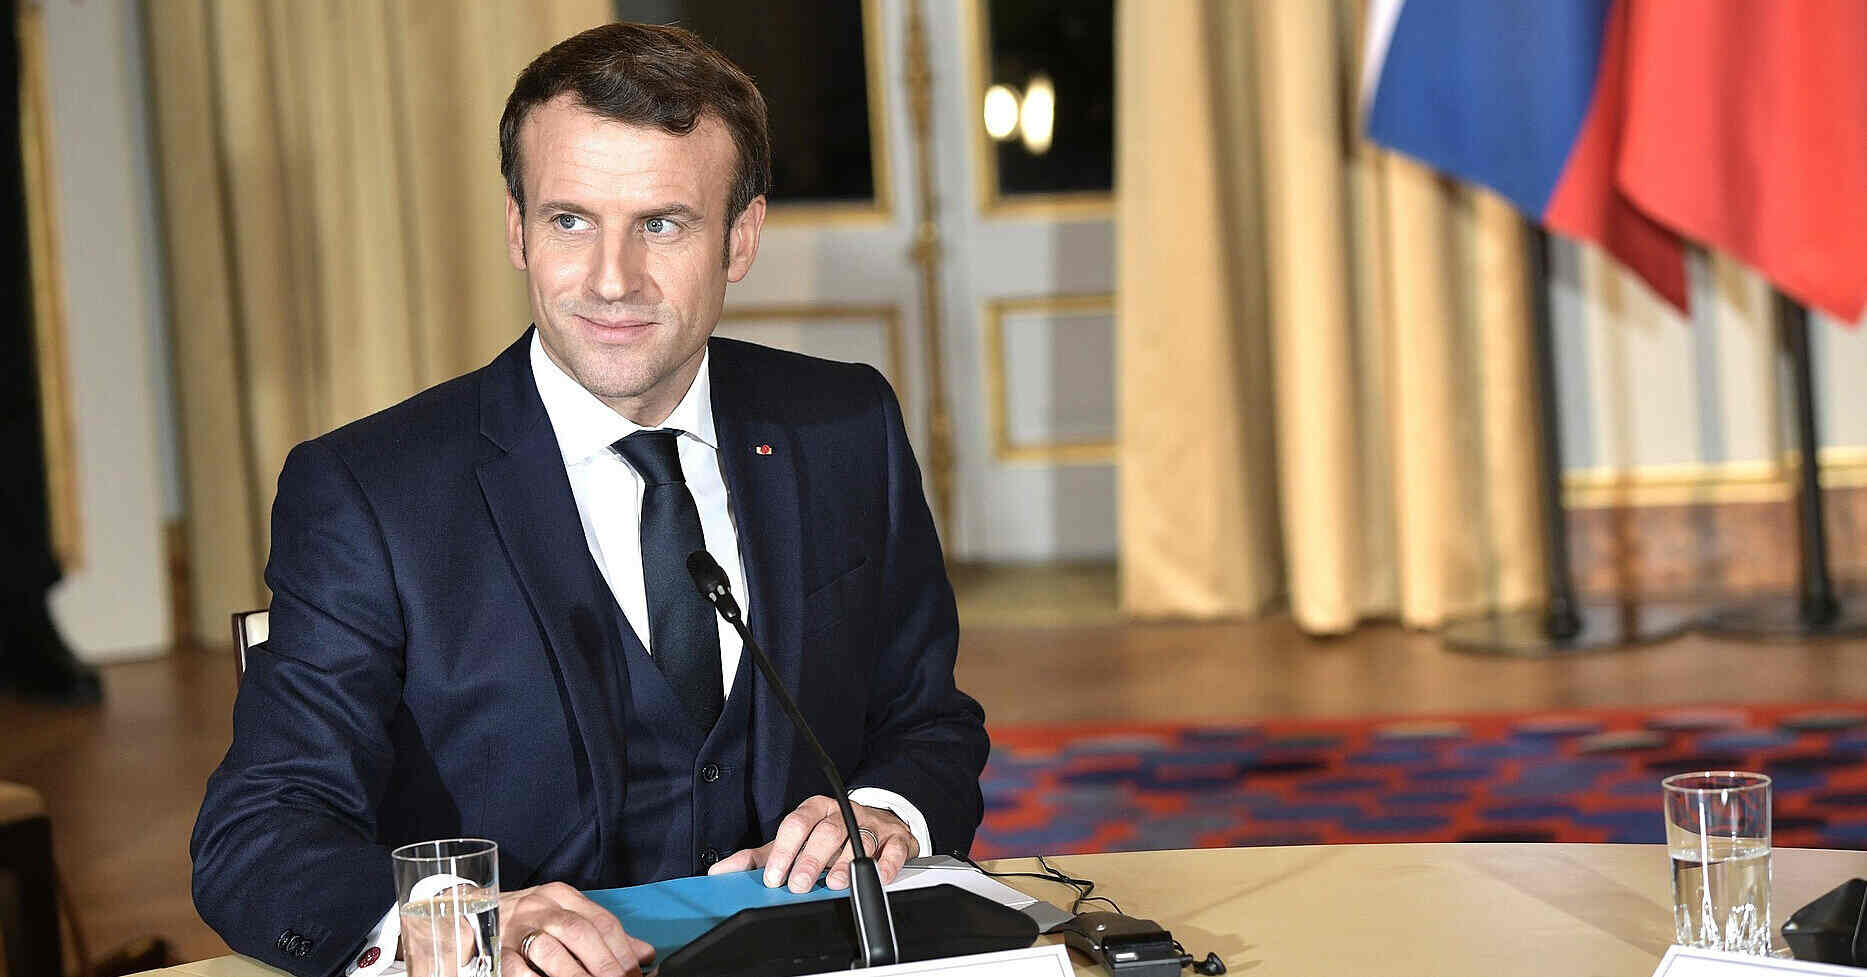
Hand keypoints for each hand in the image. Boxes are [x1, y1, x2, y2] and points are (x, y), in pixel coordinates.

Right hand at [496, 882, 653, 976]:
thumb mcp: (567, 916)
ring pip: (550, 950)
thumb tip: (645, 955)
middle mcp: (541, 907)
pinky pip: (516, 969)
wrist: (476, 912)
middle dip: (604, 964)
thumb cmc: (529, 920)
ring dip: (575, 976)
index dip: (623, 951)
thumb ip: (603, 934)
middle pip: (580, 932)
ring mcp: (516, 927)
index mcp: (563, 896)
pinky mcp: (495, 949)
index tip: (636, 974)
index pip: (602, 922)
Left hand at [706, 796, 919, 892]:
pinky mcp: (897, 838)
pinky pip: (894, 848)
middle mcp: (844, 813)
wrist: (878, 822)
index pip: (797, 823)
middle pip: (827, 831)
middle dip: (811, 859)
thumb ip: (761, 856)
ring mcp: (872, 824)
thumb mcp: (794, 842)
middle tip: (799, 884)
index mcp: (816, 809)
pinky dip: (886, 863)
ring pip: (858, 840)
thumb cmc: (830, 835)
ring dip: (845, 864)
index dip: (785, 850)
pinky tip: (877, 876)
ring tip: (833, 884)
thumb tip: (721, 871)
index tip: (774, 876)